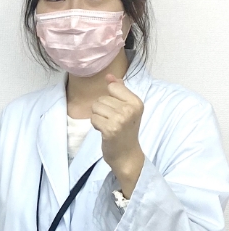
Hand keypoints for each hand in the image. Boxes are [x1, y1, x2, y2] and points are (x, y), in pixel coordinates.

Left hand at [91, 74, 144, 196]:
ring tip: (108, 125)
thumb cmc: (125, 129)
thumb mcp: (126, 108)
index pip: (113, 87)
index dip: (110, 98)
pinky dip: (96, 125)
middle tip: (112, 121)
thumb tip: (109, 76)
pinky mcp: (110, 129)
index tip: (117, 110)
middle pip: (102, 98)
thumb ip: (119, 90)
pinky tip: (104, 132)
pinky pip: (93, 118)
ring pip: (95, 107)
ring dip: (98, 117)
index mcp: (136, 102)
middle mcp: (130, 109)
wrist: (126, 154)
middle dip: (102, 109)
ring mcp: (121, 119)